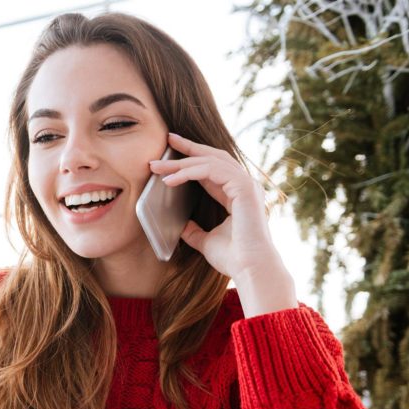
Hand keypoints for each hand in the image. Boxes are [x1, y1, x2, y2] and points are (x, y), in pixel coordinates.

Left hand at [149, 132, 277, 280]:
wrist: (250, 269)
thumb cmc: (234, 258)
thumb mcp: (206, 241)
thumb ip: (194, 231)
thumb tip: (181, 226)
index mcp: (237, 194)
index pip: (213, 168)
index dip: (193, 157)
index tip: (173, 149)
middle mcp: (244, 185)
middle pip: (213, 157)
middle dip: (188, 148)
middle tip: (167, 139)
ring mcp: (246, 184)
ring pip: (210, 161)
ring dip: (181, 162)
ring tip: (157, 167)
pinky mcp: (243, 187)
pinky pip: (212, 170)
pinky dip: (189, 172)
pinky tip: (170, 180)